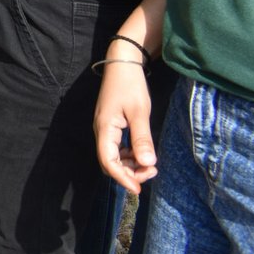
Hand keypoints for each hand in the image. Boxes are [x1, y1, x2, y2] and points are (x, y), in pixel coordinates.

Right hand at [95, 58, 156, 193]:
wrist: (122, 64)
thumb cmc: (130, 85)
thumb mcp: (139, 112)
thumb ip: (142, 138)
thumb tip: (148, 164)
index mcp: (105, 129)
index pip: (108, 162)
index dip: (123, 178)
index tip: (139, 190)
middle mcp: (101, 131)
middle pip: (109, 163)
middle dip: (128, 173)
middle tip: (151, 172)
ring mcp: (105, 129)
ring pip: (113, 157)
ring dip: (130, 165)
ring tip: (150, 165)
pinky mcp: (111, 126)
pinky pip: (117, 148)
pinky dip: (129, 156)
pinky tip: (142, 154)